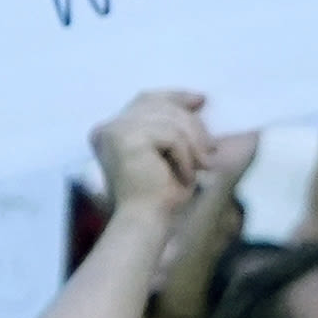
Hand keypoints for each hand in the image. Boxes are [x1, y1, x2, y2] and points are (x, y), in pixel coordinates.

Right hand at [88, 91, 221, 222]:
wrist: (145, 221)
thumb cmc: (159, 194)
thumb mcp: (169, 152)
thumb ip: (174, 126)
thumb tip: (199, 99)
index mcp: (110, 131)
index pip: (146, 99)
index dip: (175, 96)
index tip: (201, 100)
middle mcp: (107, 127)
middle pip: (160, 104)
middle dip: (192, 124)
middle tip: (210, 151)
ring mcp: (114, 131)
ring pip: (170, 118)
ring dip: (193, 143)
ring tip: (201, 167)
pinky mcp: (126, 139)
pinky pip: (171, 135)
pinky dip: (186, 155)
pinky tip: (186, 176)